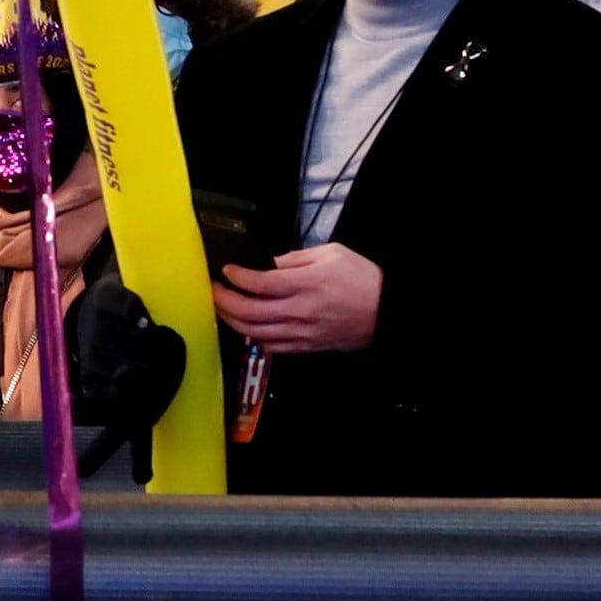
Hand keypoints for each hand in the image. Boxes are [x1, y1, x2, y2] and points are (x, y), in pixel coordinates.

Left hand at [215, 244, 380, 353]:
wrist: (387, 311)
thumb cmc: (361, 278)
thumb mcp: (330, 253)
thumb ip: (295, 259)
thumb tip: (268, 264)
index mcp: (306, 283)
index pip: (259, 283)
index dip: (236, 277)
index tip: (226, 270)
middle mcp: (300, 311)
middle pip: (249, 312)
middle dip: (224, 301)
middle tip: (214, 290)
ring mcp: (302, 333)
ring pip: (254, 333)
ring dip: (232, 321)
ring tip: (224, 309)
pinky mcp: (306, 347)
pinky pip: (271, 347)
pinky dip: (254, 337)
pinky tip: (248, 327)